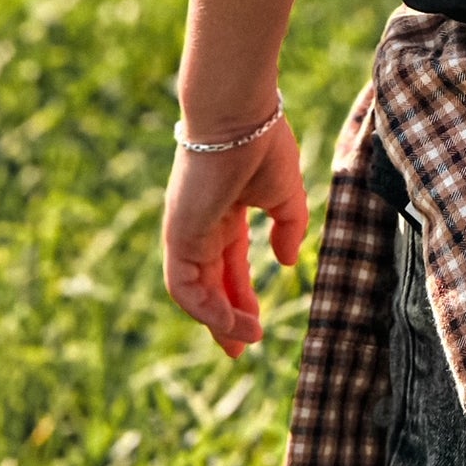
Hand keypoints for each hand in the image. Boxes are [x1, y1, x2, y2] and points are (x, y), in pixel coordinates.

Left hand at [162, 115, 308, 356]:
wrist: (239, 116)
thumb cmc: (263, 144)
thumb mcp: (286, 193)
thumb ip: (288, 227)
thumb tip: (286, 262)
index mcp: (225, 212)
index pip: (230, 264)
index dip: (242, 295)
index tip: (257, 326)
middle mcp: (201, 226)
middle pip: (210, 283)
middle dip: (226, 318)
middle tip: (242, 348)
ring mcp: (186, 232)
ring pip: (195, 291)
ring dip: (218, 319)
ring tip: (244, 341)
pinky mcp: (177, 235)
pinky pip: (184, 286)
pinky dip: (205, 308)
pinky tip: (230, 322)